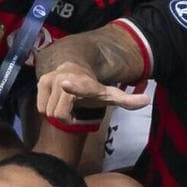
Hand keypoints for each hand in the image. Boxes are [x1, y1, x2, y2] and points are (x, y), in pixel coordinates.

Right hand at [36, 60, 152, 122]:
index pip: (81, 87)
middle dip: (65, 117)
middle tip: (73, 110)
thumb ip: (127, 100)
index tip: (65, 83)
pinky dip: (46, 108)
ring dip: (56, 112)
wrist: (73, 69)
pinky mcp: (42, 81)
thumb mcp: (110, 94)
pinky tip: (56, 100)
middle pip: (58, 114)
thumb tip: (147, 100)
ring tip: (66, 104)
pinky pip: (40, 107)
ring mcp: (52, 79)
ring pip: (47, 111)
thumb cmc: (92, 88)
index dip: (74, 87)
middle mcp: (67, 78)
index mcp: (87, 84)